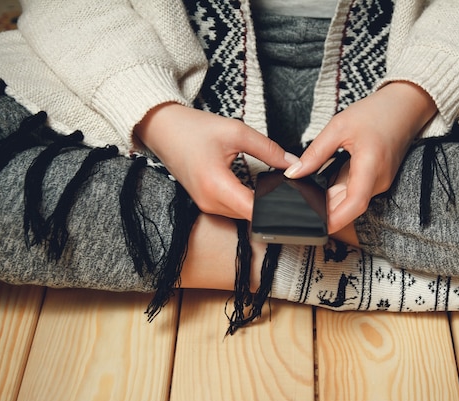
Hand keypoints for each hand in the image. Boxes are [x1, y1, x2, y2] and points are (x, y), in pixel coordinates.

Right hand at [135, 103, 297, 219]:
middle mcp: (209, 202)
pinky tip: (257, 190)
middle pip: (251, 215)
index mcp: (216, 185)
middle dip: (271, 205)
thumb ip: (269, 149)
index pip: (254, 210)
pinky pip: (232, 209)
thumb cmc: (194, 128)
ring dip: (259, 204)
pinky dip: (246, 202)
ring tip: (275, 188)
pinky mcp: (205, 203)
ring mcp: (206, 205)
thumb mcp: (237, 132)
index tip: (295, 202)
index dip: (277, 209)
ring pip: (242, 214)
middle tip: (290, 190)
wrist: (162, 129)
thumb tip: (294, 164)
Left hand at [285, 81, 436, 233]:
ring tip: (309, 187)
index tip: (318, 228)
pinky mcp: (378, 178)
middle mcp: (379, 179)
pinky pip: (355, 190)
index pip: (355, 204)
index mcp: (371, 165)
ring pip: (350, 198)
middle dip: (325, 208)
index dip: (337, 220)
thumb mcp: (338, 127)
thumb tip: (294, 173)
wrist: (405, 106)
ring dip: (330, 197)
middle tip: (299, 204)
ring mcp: (380, 181)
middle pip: (348, 204)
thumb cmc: (377, 112)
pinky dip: (339, 187)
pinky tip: (325, 178)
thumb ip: (315, 153)